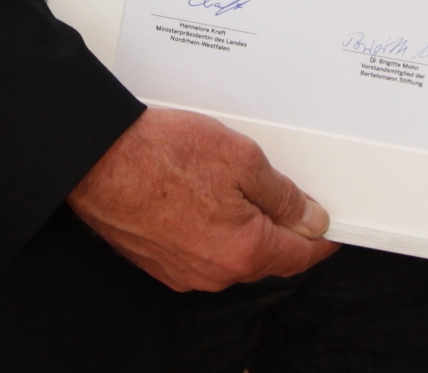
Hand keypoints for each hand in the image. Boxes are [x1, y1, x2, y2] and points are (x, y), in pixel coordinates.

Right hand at [68, 107, 335, 290]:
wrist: (98, 161)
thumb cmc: (162, 154)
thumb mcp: (241, 158)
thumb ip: (282, 194)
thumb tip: (310, 218)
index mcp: (244, 251)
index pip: (300, 255)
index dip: (320, 238)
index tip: (329, 228)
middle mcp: (216, 273)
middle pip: (266, 256)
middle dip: (279, 227)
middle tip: (280, 191)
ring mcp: (185, 272)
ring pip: (233, 253)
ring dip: (242, 227)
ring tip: (228, 182)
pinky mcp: (161, 264)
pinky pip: (202, 251)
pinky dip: (211, 230)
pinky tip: (199, 196)